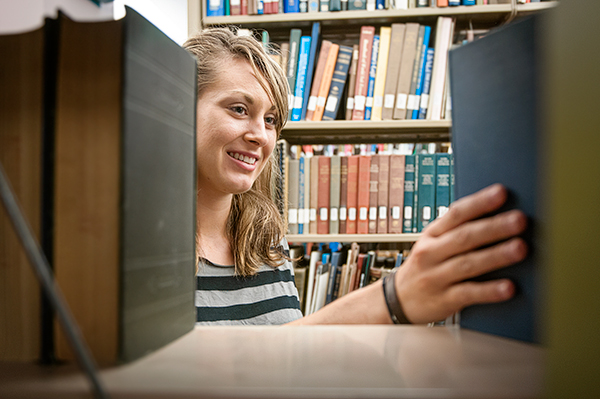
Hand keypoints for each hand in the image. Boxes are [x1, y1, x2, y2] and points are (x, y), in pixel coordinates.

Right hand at [395, 184, 527, 323]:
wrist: (399, 300)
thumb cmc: (427, 267)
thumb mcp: (434, 244)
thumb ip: (459, 231)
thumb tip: (501, 216)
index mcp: (432, 234)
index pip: (456, 214)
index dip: (479, 202)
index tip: (501, 192)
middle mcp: (432, 253)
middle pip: (464, 237)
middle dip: (494, 227)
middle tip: (519, 220)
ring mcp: (436, 277)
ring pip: (467, 264)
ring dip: (496, 255)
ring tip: (521, 248)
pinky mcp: (444, 300)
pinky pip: (468, 294)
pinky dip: (489, 291)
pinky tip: (509, 288)